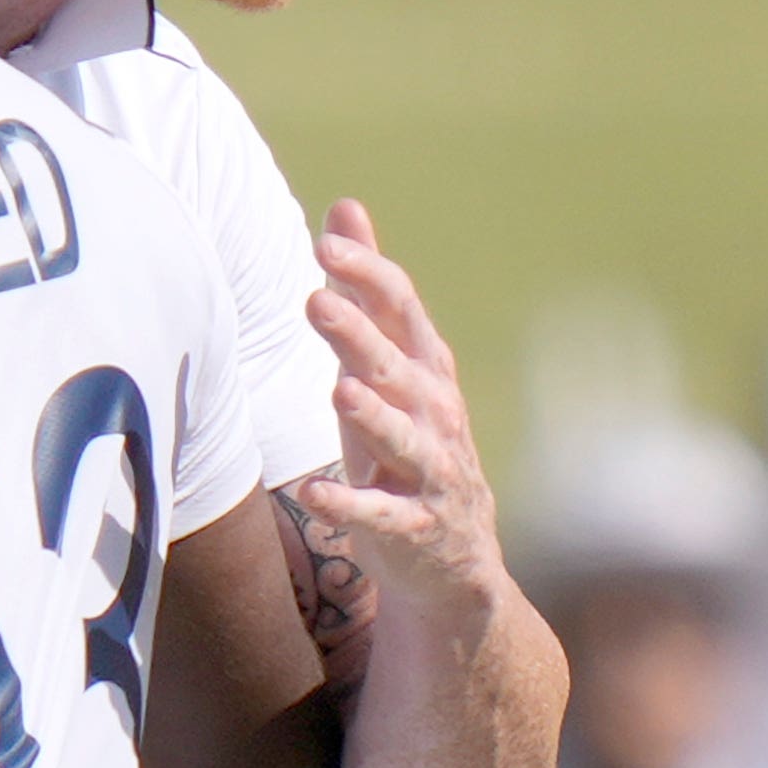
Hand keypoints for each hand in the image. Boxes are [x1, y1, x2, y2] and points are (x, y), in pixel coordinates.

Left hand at [296, 198, 511, 611]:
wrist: (451, 560)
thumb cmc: (403, 440)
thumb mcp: (383, 362)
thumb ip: (363, 290)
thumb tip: (345, 208)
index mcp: (423, 368)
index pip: (401, 310)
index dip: (366, 276)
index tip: (324, 242)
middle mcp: (434, 414)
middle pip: (395, 366)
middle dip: (359, 334)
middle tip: (317, 299)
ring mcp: (428, 472)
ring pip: (400, 439)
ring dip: (372, 416)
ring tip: (341, 389)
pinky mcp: (413, 528)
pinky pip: (380, 516)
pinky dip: (349, 507)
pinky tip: (315, 496)